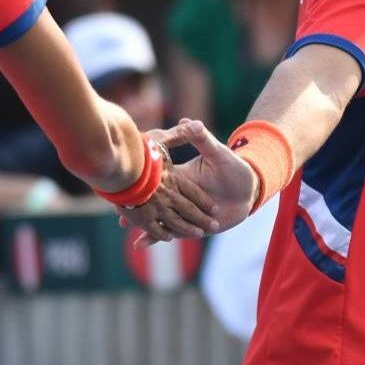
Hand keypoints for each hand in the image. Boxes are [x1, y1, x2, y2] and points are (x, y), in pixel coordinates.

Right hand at [132, 119, 257, 246]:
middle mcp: (177, 195)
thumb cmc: (233, 168)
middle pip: (152, 200)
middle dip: (134, 204)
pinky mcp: (189, 225)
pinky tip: (140, 244)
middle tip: (115, 205)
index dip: (141, 180)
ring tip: (123, 227)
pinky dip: (154, 238)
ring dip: (139, 223)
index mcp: (180, 177)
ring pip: (157, 219)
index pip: (157, 179)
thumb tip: (189, 121)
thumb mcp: (216, 153)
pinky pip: (169, 232)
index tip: (124, 180)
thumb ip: (201, 139)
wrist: (249, 190)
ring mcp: (182, 211)